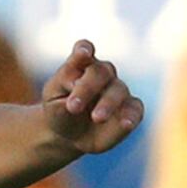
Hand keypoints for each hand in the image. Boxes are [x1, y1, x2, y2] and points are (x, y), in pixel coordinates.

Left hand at [39, 39, 144, 158]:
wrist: (70, 137)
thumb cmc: (59, 114)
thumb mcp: (51, 106)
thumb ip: (61, 97)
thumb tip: (76, 88)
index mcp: (79, 65)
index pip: (83, 50)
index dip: (84, 50)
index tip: (83, 54)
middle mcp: (101, 73)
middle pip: (100, 72)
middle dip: (87, 87)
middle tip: (73, 107)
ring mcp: (117, 90)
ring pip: (118, 90)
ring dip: (107, 103)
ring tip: (96, 118)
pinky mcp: (130, 109)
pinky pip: (135, 109)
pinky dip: (131, 115)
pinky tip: (126, 123)